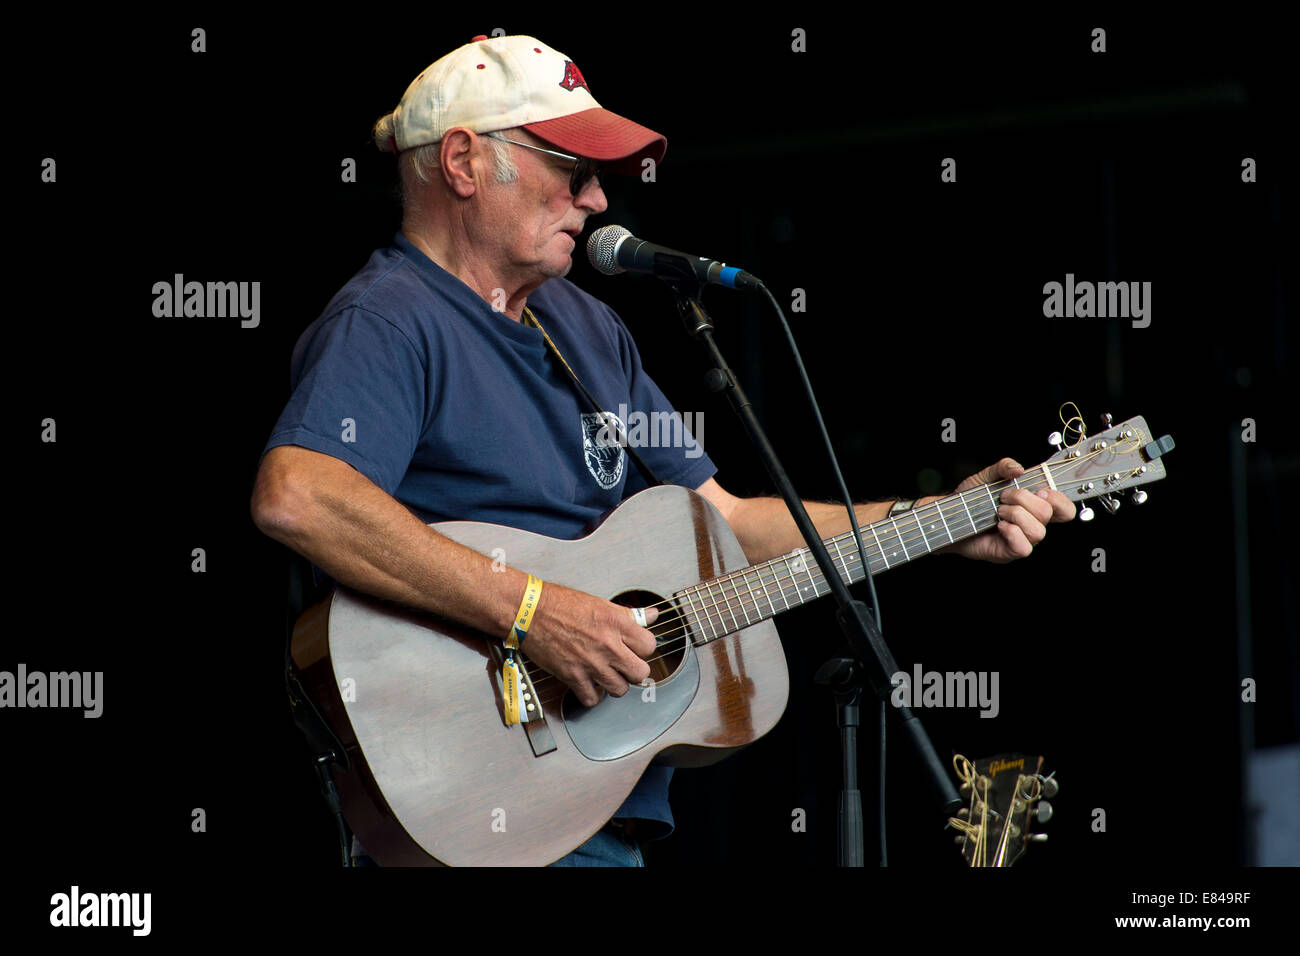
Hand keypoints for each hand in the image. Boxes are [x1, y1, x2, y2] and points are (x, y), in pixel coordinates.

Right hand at [521, 583, 658, 706]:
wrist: (529, 611)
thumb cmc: (560, 604)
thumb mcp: (600, 603)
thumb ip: (628, 614)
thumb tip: (651, 615)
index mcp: (616, 623)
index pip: (649, 645)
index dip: (643, 648)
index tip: (635, 648)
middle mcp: (607, 645)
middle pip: (640, 673)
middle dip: (633, 670)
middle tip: (624, 665)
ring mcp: (591, 663)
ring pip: (620, 689)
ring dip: (614, 684)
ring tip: (607, 675)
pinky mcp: (572, 676)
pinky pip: (592, 699)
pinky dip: (592, 695)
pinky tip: (589, 684)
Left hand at [939, 458, 1075, 562]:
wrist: (949, 516)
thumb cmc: (971, 500)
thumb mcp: (987, 476)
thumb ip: (1004, 467)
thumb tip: (1019, 469)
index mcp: (1033, 507)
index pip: (1064, 510)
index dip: (1058, 499)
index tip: (1040, 490)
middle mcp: (1031, 524)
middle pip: (1048, 514)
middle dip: (1024, 499)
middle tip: (1003, 497)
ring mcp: (1021, 540)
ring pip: (1038, 531)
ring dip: (1015, 515)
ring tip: (998, 511)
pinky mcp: (1008, 553)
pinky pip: (1024, 547)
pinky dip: (1012, 532)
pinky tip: (999, 525)